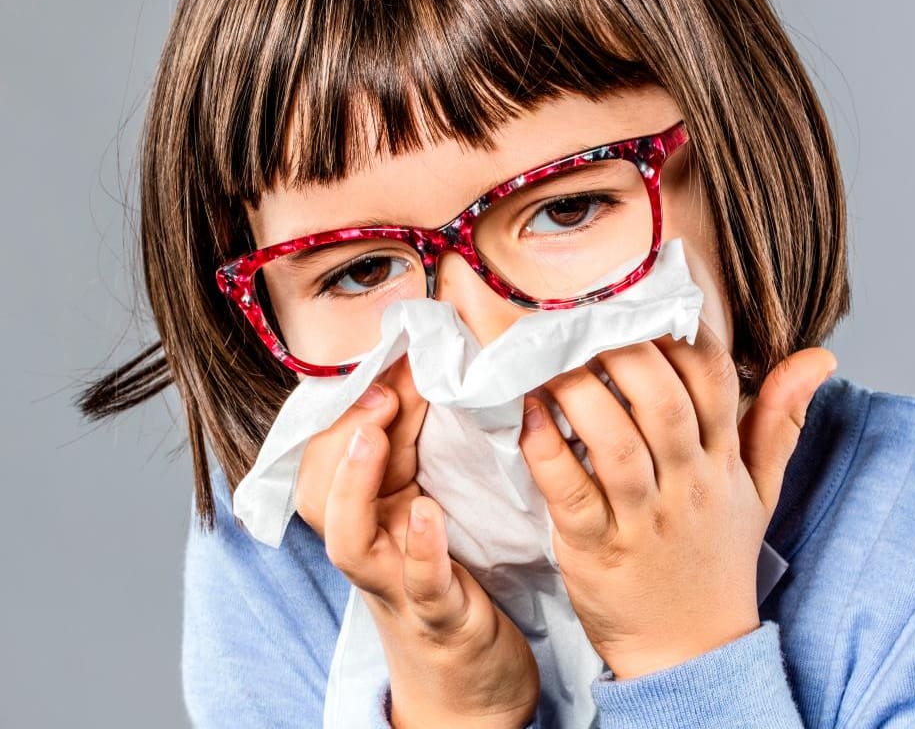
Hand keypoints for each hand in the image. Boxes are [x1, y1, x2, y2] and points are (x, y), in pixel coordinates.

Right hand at [298, 356, 539, 727]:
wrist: (468, 685)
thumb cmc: (450, 580)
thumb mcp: (431, 498)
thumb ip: (423, 442)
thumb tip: (419, 367)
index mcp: (370, 511)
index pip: (338, 447)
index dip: (356, 399)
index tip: (392, 351)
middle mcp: (372, 546)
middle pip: (323, 488)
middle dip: (343, 432)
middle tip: (379, 385)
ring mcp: (397, 586)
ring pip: (350, 539)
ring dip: (354, 483)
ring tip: (371, 436)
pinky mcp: (439, 619)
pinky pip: (420, 586)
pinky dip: (420, 550)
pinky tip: (429, 514)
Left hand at [518, 321, 836, 679]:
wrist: (691, 651)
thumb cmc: (718, 558)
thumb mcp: (761, 490)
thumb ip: (781, 419)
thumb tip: (819, 356)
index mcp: (724, 463)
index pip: (716, 381)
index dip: (685, 333)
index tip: (651, 299)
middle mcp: (687, 485)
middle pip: (662, 403)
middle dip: (624, 352)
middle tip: (586, 317)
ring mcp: (641, 520)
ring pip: (614, 444)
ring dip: (578, 393)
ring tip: (548, 358)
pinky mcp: (595, 549)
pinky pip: (569, 493)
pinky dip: (546, 450)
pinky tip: (529, 415)